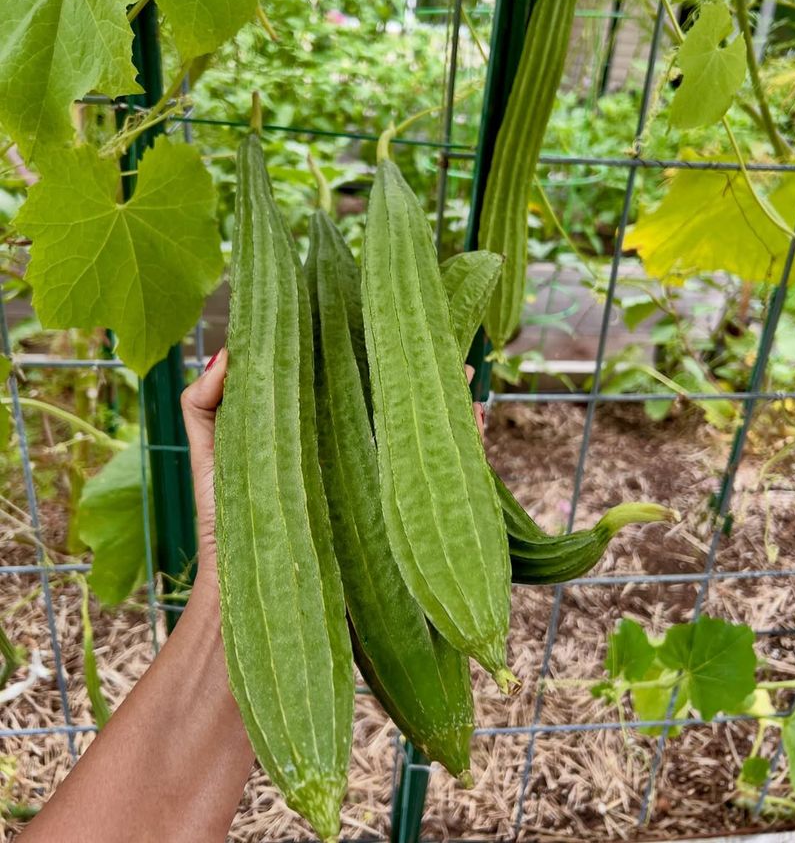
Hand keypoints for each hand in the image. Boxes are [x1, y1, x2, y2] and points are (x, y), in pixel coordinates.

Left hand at [179, 351, 485, 592]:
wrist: (247, 590)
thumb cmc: (226, 520)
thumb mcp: (211, 453)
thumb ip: (205, 403)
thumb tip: (229, 350)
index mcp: (317, 430)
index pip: (354, 383)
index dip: (374, 354)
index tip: (390, 321)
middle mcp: (353, 452)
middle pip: (396, 404)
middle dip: (424, 373)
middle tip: (446, 345)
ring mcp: (376, 483)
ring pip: (422, 435)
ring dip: (449, 404)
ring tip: (465, 373)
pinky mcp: (394, 517)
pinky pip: (436, 480)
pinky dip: (464, 450)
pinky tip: (473, 422)